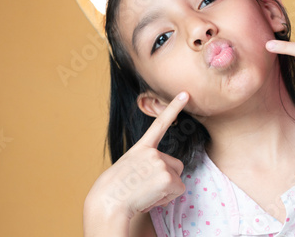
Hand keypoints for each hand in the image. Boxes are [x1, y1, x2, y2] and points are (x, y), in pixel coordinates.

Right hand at [85, 92, 188, 226]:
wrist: (109, 202)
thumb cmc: (116, 191)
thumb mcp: (129, 169)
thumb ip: (146, 165)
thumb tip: (162, 177)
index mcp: (141, 147)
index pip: (160, 124)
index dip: (174, 107)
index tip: (185, 93)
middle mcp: (152, 152)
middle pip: (176, 165)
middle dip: (167, 178)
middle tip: (145, 187)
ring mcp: (160, 163)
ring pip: (177, 180)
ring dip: (166, 189)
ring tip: (145, 192)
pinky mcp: (167, 178)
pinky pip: (177, 191)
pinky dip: (167, 198)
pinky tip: (150, 197)